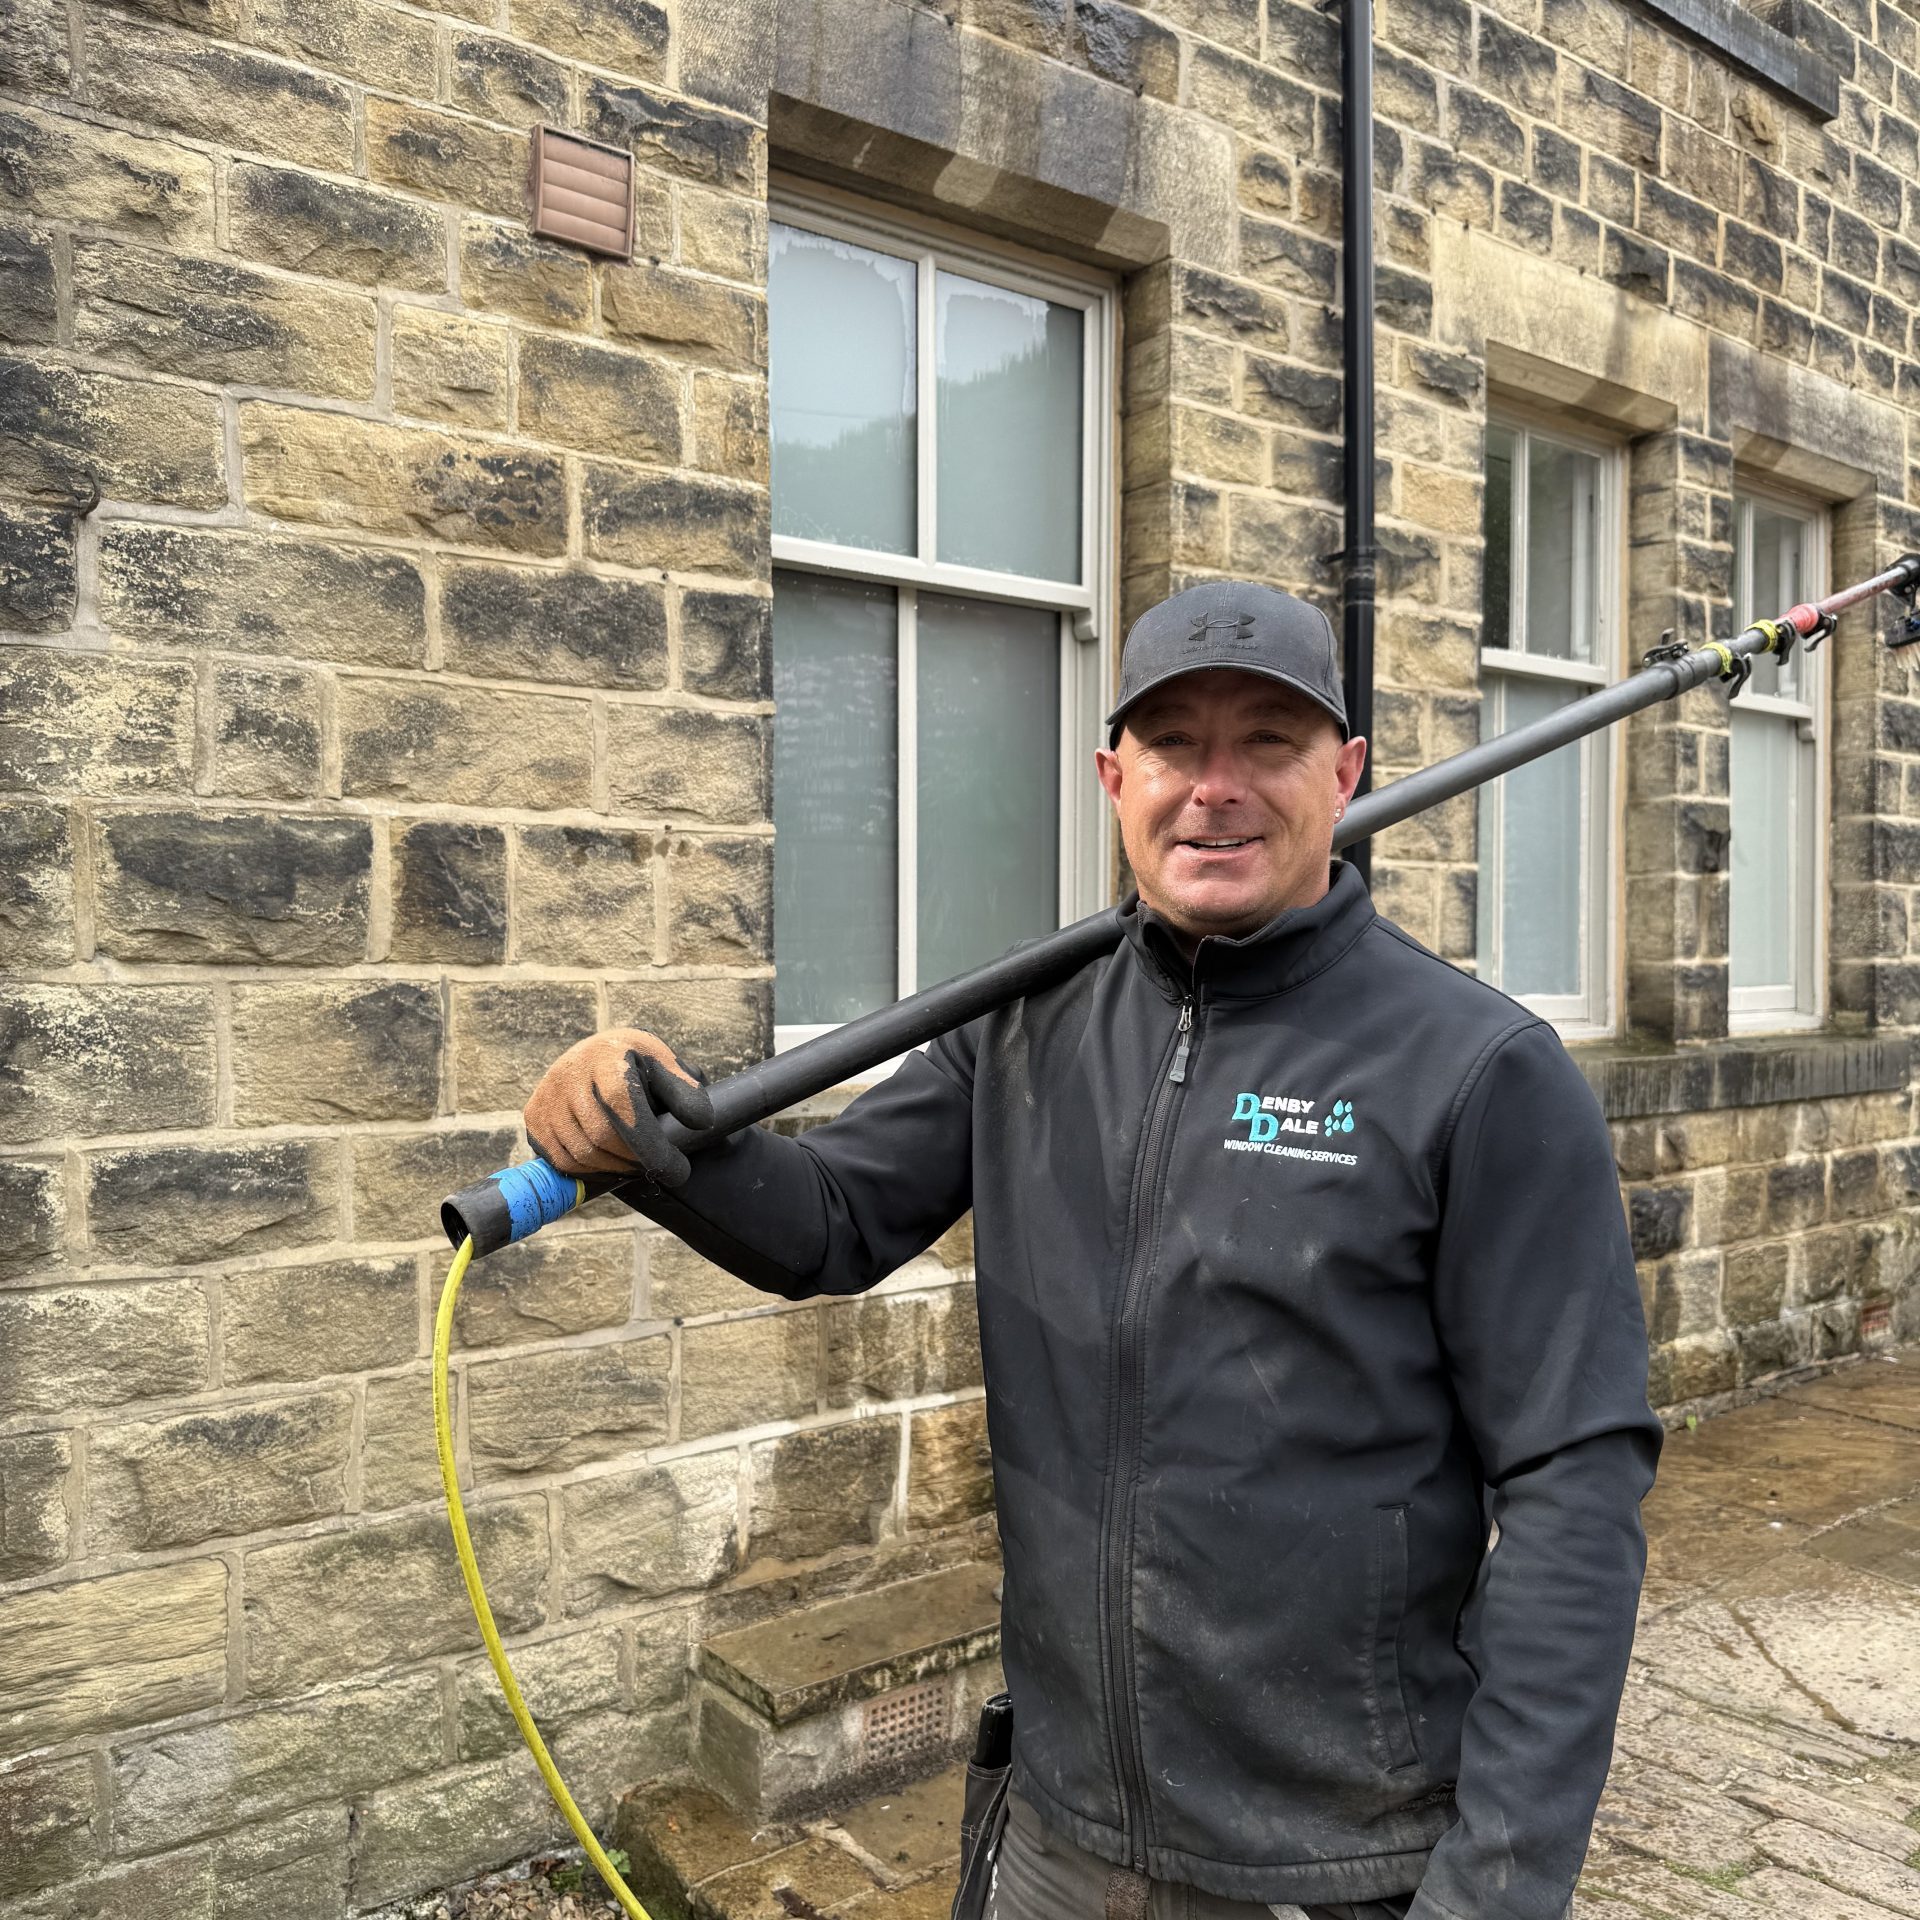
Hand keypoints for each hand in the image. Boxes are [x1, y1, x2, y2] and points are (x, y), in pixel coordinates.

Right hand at [522, 1028, 714, 1186]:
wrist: (595, 1053)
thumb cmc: (636, 1063)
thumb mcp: (666, 1066)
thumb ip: (686, 1092)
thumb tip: (701, 1122)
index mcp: (607, 1058)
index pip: (625, 1111)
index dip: (652, 1148)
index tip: (677, 1169)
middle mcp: (570, 1074)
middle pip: (602, 1137)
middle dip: (635, 1161)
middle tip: (659, 1169)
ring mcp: (547, 1096)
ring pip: (580, 1154)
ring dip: (614, 1170)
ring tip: (636, 1165)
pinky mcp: (534, 1115)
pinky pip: (560, 1159)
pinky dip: (588, 1171)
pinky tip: (610, 1164)